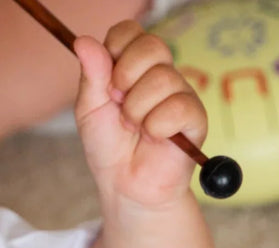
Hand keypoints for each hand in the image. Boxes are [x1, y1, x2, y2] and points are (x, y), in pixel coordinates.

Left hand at [73, 22, 207, 209]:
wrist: (124, 185)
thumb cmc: (109, 147)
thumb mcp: (90, 109)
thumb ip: (91, 74)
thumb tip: (83, 41)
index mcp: (135, 65)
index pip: (130, 31)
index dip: (115, 51)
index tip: (107, 83)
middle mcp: (160, 73)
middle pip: (152, 46)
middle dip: (126, 78)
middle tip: (120, 107)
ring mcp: (181, 93)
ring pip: (163, 79)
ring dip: (138, 110)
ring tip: (135, 129)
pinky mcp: (195, 118)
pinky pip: (179, 107)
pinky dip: (157, 126)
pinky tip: (153, 138)